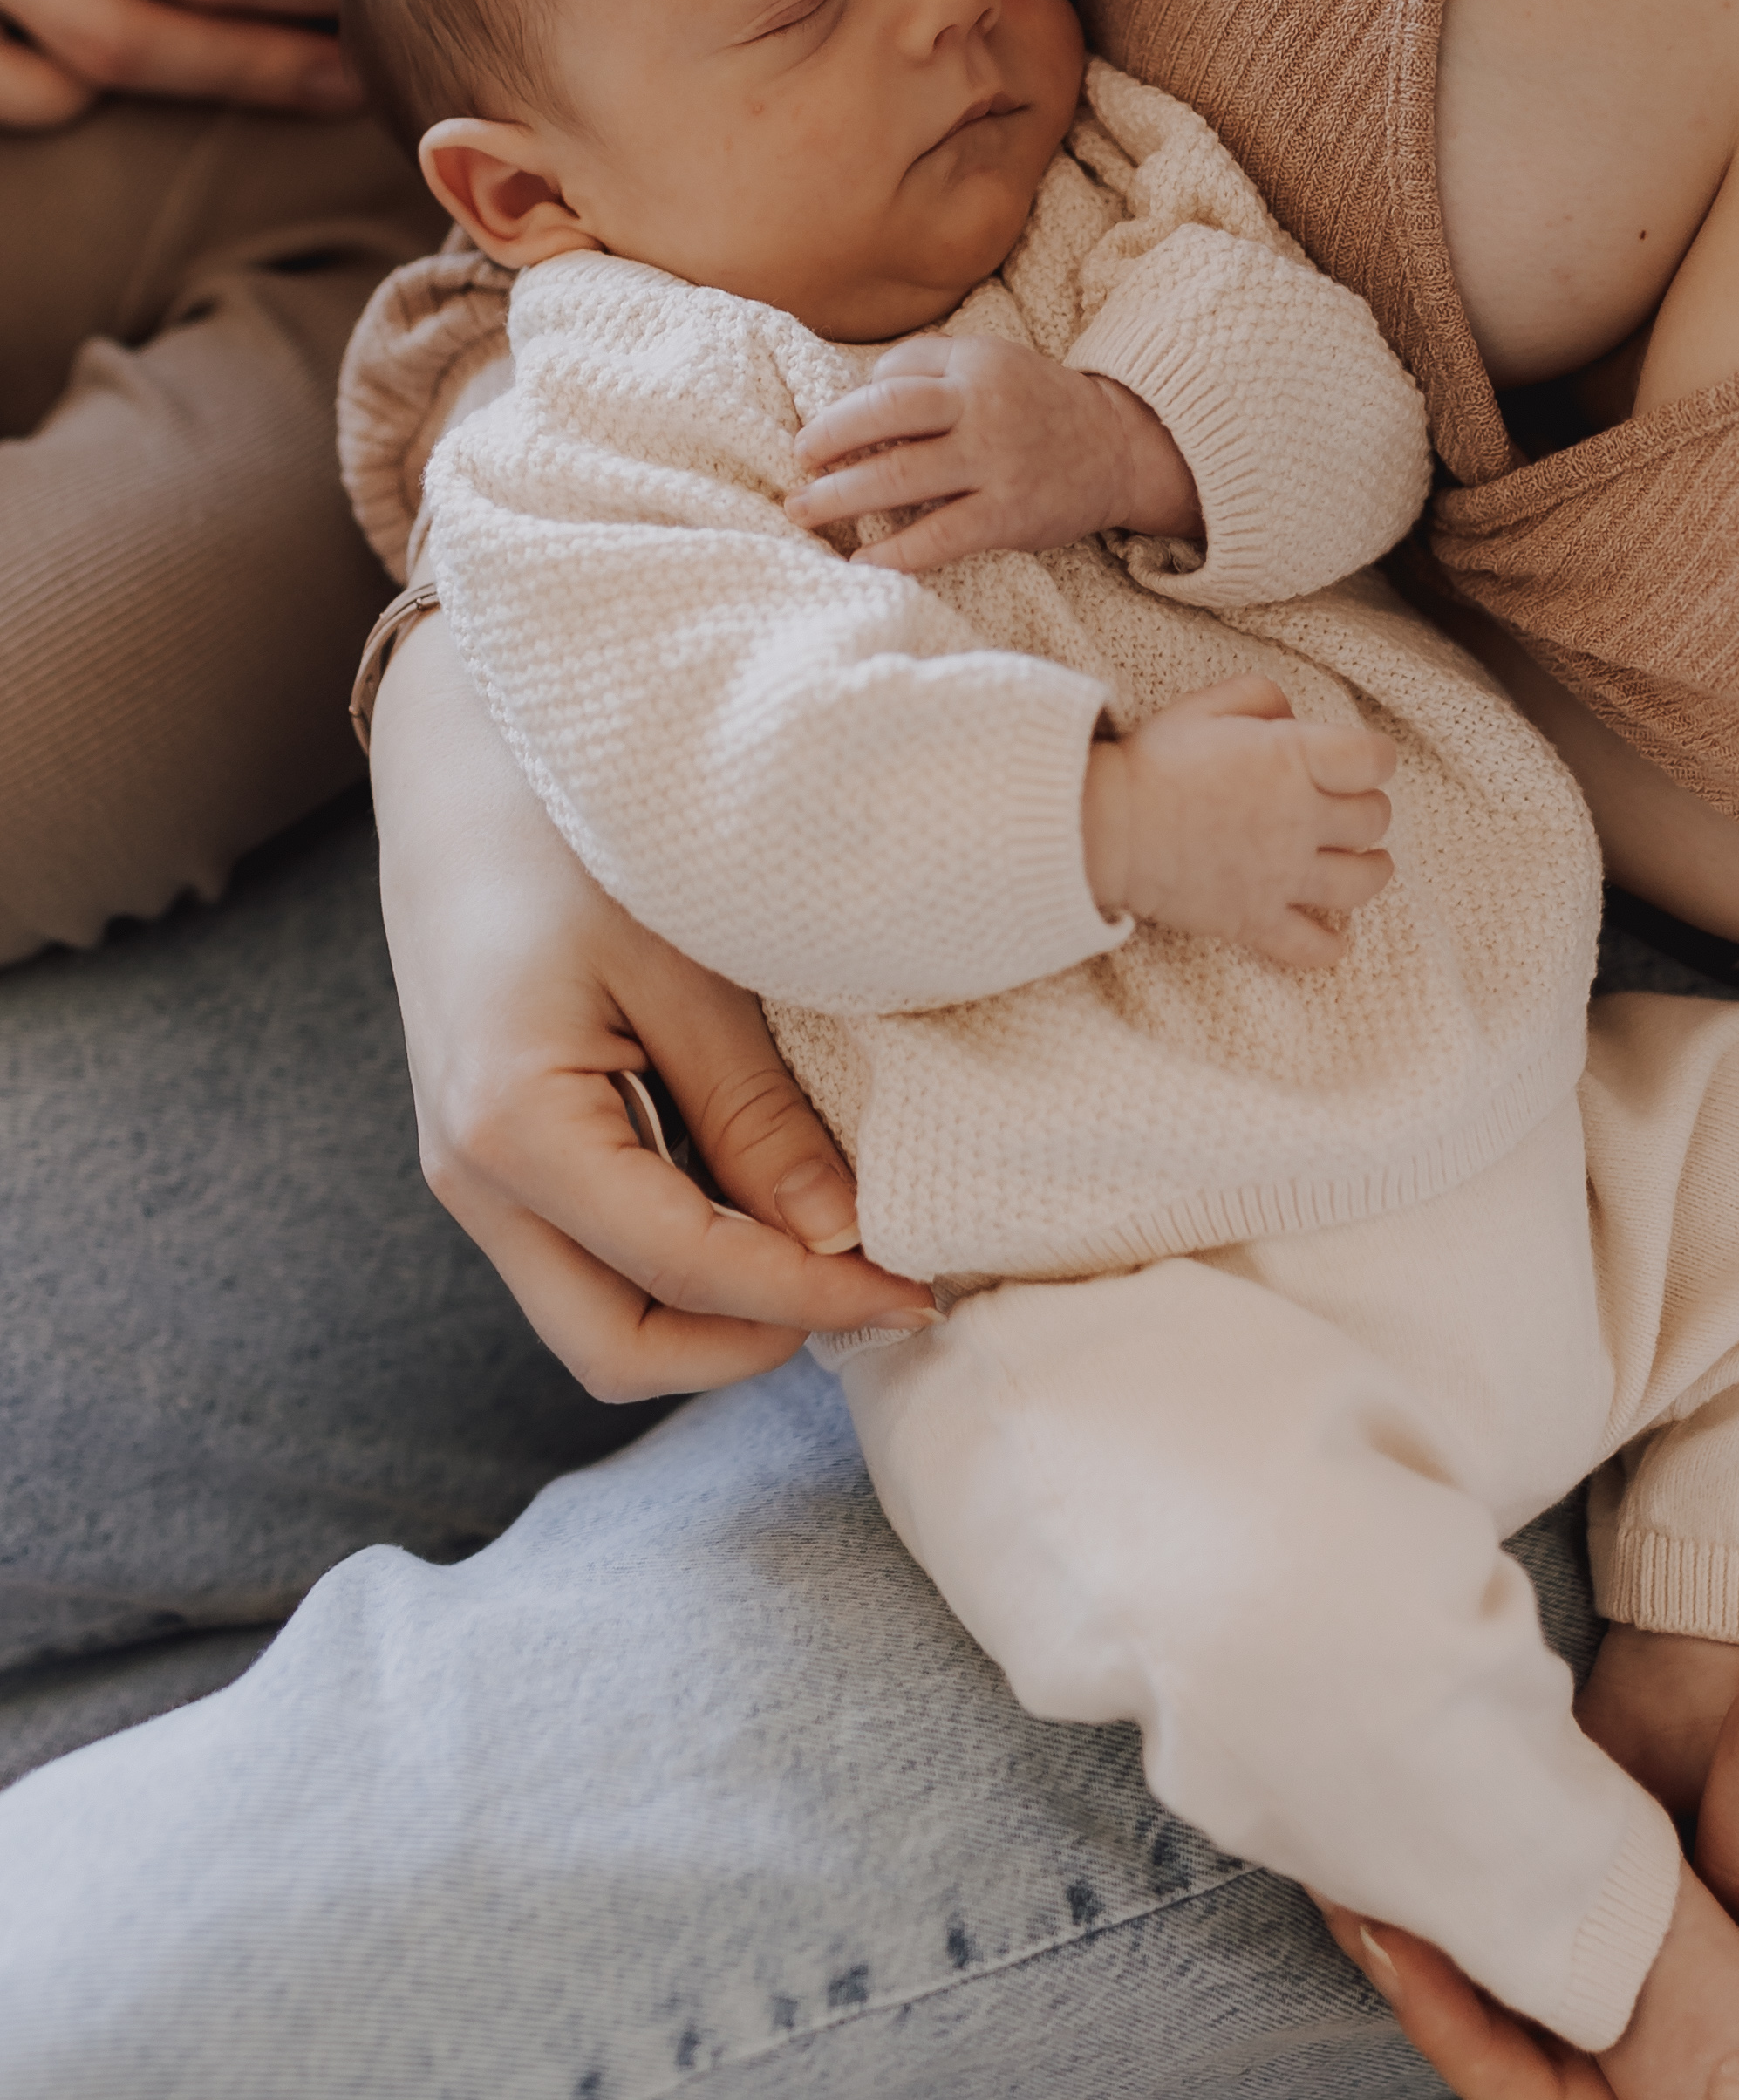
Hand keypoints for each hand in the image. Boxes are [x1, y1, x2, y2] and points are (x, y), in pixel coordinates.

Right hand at [371, 611, 933, 1397]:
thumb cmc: (569, 830)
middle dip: (751, 1342)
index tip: (918, 1289)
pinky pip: (592, 1251)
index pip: (683, 1274)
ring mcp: (473, 1173)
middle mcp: (473, 1180)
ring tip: (834, 1248)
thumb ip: (752, 1114)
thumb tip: (841, 1237)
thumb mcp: (684, 965)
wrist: (459, 752)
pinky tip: (767, 1197)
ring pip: (600, 1312)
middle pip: (618, 1347)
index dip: (812, 1295)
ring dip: (717, 1308)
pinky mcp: (496, 1149)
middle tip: (872, 1288)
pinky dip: (683, 1259)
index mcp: (511, 1132)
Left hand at [788, 334, 1200, 569]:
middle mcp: (982, 408)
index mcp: (972, 366)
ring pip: (902, 478)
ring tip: (805, 513)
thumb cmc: (1034, 404)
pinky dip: (896, 551)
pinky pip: (940, 535)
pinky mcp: (1009, 514)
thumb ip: (924, 366)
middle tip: (795, 473)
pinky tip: (864, 560)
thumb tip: (851, 400)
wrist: (1117, 447)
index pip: (889, 383)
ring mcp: (996, 462)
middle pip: (884, 419)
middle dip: (827, 447)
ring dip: (841, 498)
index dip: (841, 414)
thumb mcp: (986, 361)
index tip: (812, 442)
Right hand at [1081, 674, 1396, 967]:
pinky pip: (1310, 946)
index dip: (1377, 758)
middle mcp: (1300, 819)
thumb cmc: (1153, 761)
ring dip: (1374, 872)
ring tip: (1372, 865)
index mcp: (1293, 760)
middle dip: (1370, 810)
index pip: (1373, 760)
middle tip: (1354, 808)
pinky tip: (1336, 941)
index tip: (1366, 761)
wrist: (1106, 827)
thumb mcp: (1205, 706)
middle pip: (1373, 819)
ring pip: (1360, 884)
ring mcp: (1281, 875)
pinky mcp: (1255, 919)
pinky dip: (1329, 947)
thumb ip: (1260, 698)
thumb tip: (1292, 716)